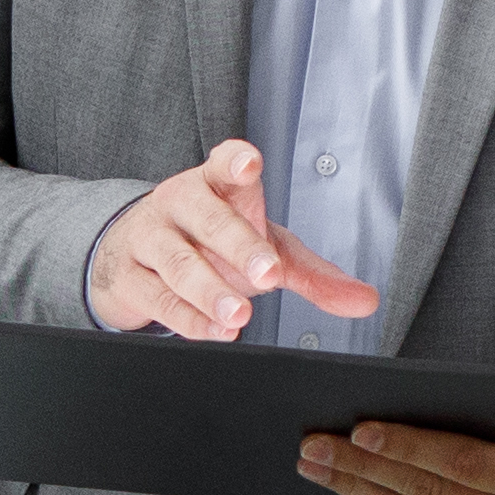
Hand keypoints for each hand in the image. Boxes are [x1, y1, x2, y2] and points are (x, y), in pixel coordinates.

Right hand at [91, 143, 378, 340]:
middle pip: (207, 219)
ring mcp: (149, 238)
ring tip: (238, 317)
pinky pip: (157, 297)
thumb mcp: (264, 250)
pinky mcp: (128, 276)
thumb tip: (366, 302)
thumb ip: (313, 275)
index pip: (225, 164)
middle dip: (239, 246)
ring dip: (209, 292)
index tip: (249, 166)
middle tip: (268, 277)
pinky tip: (214, 332)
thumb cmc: (209, 244)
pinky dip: (187, 319)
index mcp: (216, 185)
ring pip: (178, 263)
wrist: (131, 256)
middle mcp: (179, 203)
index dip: (236, 162)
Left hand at [304, 395, 494, 494]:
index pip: (460, 462)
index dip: (407, 447)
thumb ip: (484, 400)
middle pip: (424, 494)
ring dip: (355, 493)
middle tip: (313, 445)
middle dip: (362, 468)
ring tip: (315, 466)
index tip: (358, 430)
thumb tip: (407, 394)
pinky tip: (348, 490)